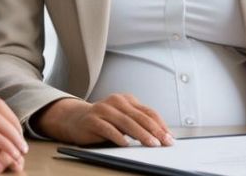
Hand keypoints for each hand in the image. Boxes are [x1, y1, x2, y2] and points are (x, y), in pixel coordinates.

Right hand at [34, 94, 172, 146]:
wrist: (75, 119)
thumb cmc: (103, 121)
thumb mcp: (123, 119)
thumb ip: (138, 123)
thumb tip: (161, 136)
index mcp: (126, 100)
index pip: (148, 112)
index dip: (161, 125)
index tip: (170, 137)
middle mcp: (116, 101)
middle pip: (140, 117)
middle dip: (155, 131)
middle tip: (164, 142)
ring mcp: (103, 109)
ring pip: (126, 123)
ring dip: (141, 134)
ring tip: (151, 144)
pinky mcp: (92, 120)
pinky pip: (108, 129)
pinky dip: (118, 137)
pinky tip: (126, 144)